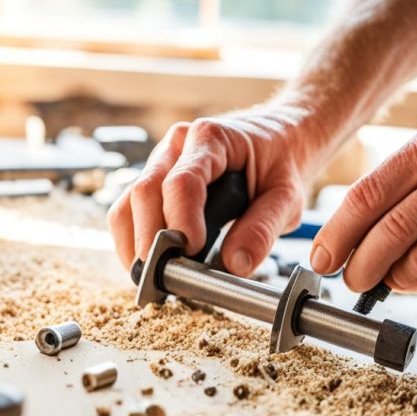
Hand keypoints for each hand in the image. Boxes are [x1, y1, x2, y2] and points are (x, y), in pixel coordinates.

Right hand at [108, 105, 310, 276]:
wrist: (280, 138)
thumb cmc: (282, 161)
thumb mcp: (288, 196)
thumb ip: (264, 229)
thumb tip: (235, 265)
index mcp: (211, 138)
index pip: (182, 182)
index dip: (181, 221)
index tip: (191, 253)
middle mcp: (176, 145)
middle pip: (145, 192)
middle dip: (150, 240)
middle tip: (167, 276)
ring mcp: (161, 163)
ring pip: (128, 203)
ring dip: (134, 244)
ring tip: (153, 277)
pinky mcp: (154, 182)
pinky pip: (129, 211)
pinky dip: (132, 241)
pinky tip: (150, 264)